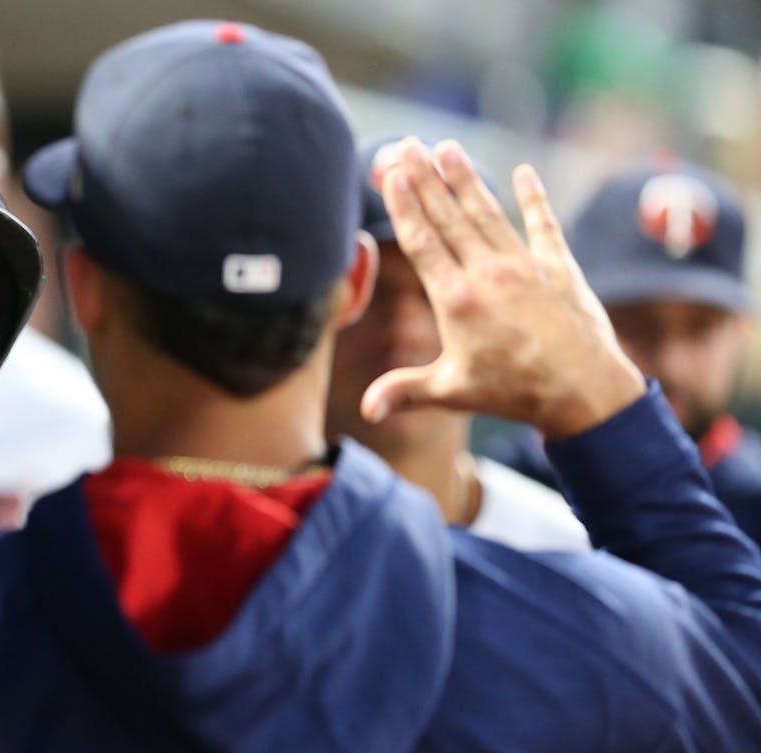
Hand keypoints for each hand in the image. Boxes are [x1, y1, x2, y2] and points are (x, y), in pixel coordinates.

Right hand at [361, 139, 644, 438]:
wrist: (584, 391)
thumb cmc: (514, 393)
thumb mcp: (452, 392)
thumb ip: (405, 392)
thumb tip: (367, 410)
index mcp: (456, 300)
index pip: (423, 242)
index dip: (404, 205)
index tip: (391, 174)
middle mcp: (487, 273)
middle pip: (448, 217)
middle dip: (424, 178)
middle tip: (406, 145)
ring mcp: (524, 266)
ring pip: (487, 213)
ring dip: (465, 179)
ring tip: (446, 147)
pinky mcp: (558, 267)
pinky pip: (543, 223)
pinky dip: (534, 197)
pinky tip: (523, 173)